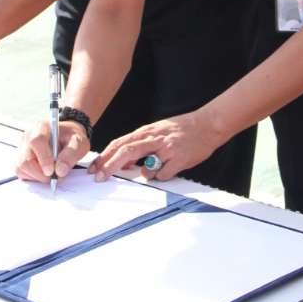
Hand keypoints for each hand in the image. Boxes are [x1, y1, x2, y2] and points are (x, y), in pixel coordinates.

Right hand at [15, 119, 89, 183]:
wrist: (66, 137)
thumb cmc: (70, 138)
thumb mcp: (78, 142)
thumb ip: (71, 154)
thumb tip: (59, 171)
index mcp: (41, 127)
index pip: (37, 141)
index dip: (44, 158)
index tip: (52, 171)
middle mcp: (28, 136)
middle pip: (26, 159)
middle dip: (41, 173)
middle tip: (55, 177)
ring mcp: (21, 147)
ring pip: (21, 167)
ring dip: (37, 176)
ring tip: (51, 174)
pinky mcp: (20, 158)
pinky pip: (20, 172)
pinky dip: (32, 177)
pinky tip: (43, 173)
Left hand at [90, 109, 225, 181]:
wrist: (208, 124)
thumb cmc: (181, 129)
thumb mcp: (158, 131)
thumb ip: (141, 144)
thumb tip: (123, 162)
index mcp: (147, 131)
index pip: (120, 143)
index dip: (105, 156)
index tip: (94, 168)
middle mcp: (155, 138)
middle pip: (126, 151)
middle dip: (109, 165)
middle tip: (99, 177)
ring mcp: (167, 148)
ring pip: (144, 164)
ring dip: (139, 174)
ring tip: (142, 174)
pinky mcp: (180, 158)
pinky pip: (164, 174)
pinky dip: (160, 177)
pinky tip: (165, 172)